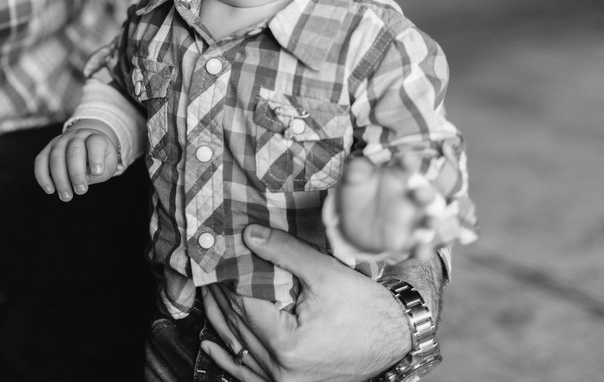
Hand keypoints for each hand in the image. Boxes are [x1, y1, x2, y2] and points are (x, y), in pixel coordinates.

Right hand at [33, 123, 119, 200]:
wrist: (86, 143)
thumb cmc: (100, 157)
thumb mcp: (108, 164)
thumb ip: (101, 173)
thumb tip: (85, 178)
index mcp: (94, 138)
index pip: (95, 143)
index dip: (96, 157)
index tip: (97, 172)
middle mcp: (76, 136)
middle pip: (74, 151)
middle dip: (76, 173)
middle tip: (81, 190)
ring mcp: (60, 142)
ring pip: (56, 157)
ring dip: (60, 179)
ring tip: (66, 196)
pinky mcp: (47, 150)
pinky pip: (40, 161)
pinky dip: (43, 177)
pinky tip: (50, 190)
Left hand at [200, 225, 410, 381]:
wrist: (398, 339)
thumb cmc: (367, 308)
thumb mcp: (324, 273)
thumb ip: (284, 252)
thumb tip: (247, 235)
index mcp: (287, 344)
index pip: (243, 303)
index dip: (228, 277)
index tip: (216, 257)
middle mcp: (281, 370)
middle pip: (237, 327)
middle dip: (220, 296)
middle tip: (205, 270)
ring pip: (239, 349)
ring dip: (220, 322)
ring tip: (207, 295)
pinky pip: (249, 375)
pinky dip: (230, 359)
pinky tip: (213, 345)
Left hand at [333, 155, 443, 260]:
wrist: (350, 220)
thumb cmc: (358, 191)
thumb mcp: (354, 177)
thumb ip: (358, 168)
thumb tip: (366, 160)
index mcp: (399, 176)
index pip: (407, 167)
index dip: (408, 163)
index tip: (407, 160)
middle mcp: (410, 197)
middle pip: (425, 194)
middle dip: (426, 194)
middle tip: (420, 194)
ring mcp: (411, 219)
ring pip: (428, 220)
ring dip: (432, 221)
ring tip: (431, 222)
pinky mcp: (406, 240)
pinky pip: (418, 246)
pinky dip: (422, 250)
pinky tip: (420, 253)